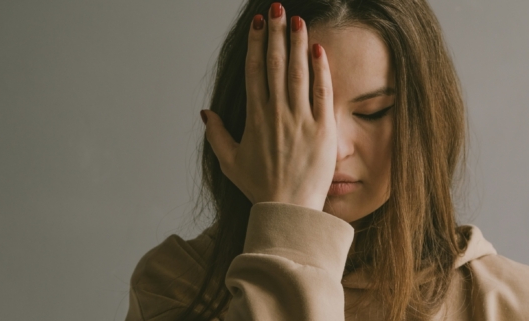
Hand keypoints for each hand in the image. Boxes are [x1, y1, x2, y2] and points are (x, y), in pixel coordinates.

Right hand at [201, 3, 335, 211]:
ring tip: (298, 20)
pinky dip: (320, 70)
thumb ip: (216, 135)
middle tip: (278, 9)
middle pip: (276, 64)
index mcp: (255, 118)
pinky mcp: (323, 129)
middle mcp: (277, 113)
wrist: (288, 208)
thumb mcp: (230, 162)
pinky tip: (319, 49)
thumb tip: (205, 113)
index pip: (255, 72)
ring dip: (298, 43)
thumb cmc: (259, 187)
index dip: (257, 44)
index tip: (259, 25)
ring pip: (298, 73)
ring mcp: (301, 119)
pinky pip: (322, 93)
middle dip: (277, 34)